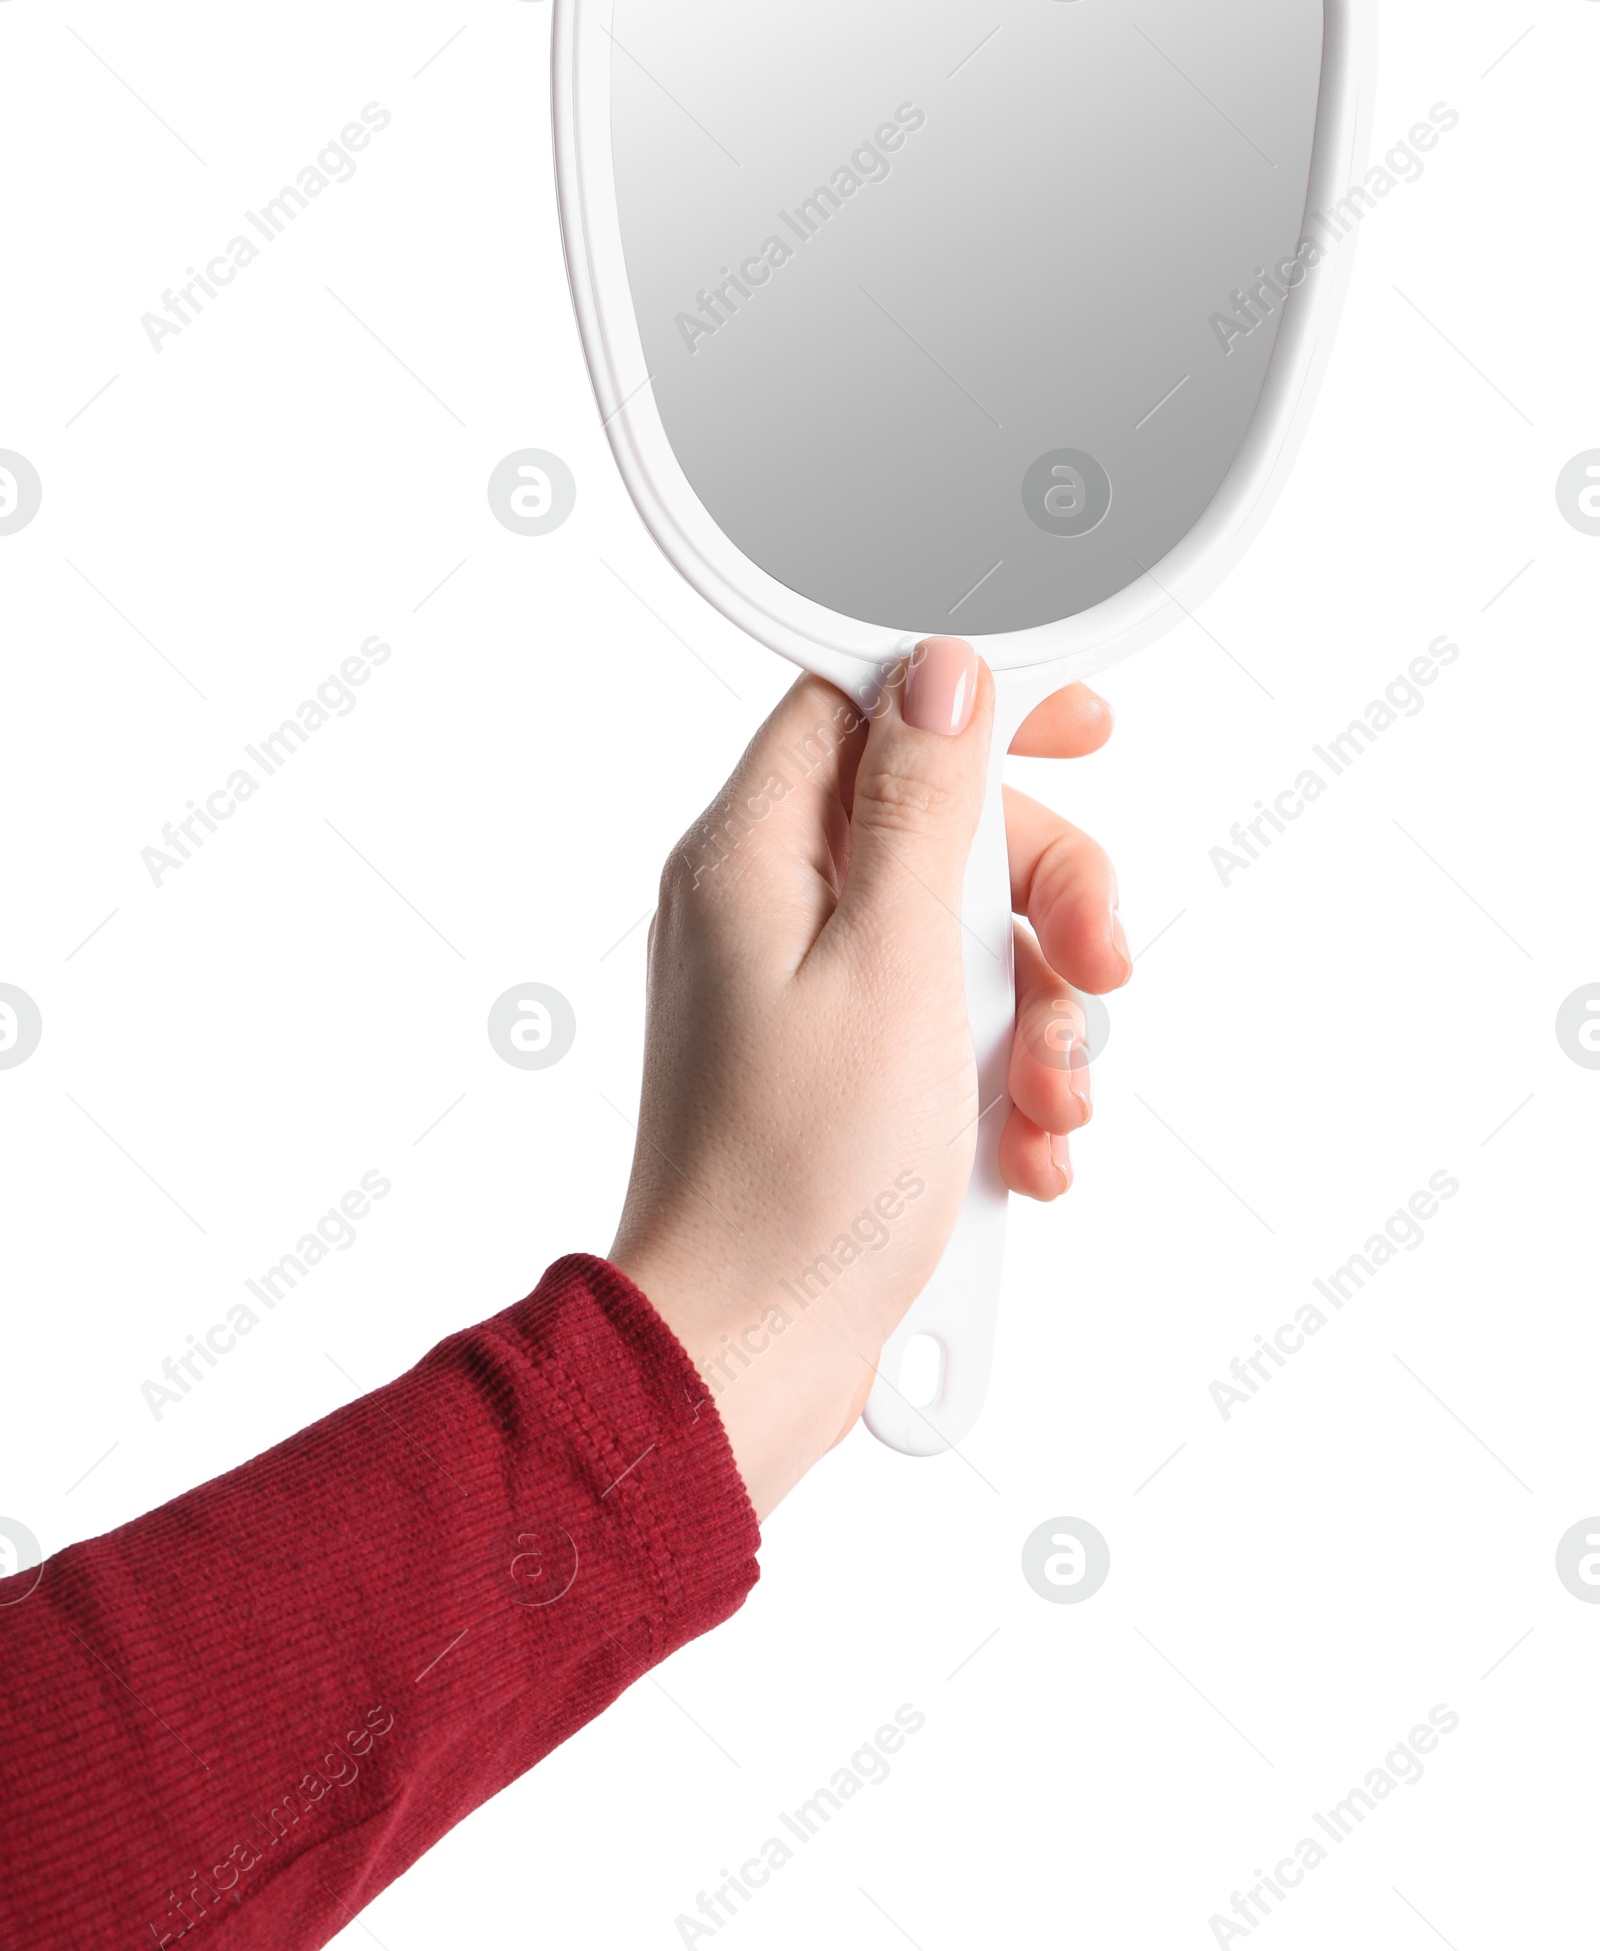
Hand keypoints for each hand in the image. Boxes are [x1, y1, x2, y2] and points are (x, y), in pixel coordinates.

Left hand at [610, 637, 1129, 1517]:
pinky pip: (951, 1026)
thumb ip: (922, 806)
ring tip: (1049, 1100)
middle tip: (1095, 961)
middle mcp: (768, 909)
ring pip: (964, 934)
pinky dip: (1005, 1075)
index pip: (866, 702)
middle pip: (940, 825)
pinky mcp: (840, 1070)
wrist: (750, 1355)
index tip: (1078, 728)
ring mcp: (803, 992)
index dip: (977, 701)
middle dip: (1041, 894)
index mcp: (754, 854)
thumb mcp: (894, 962)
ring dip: (1039, 1009)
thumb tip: (942, 671)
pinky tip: (1025, 1146)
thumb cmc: (798, 1179)